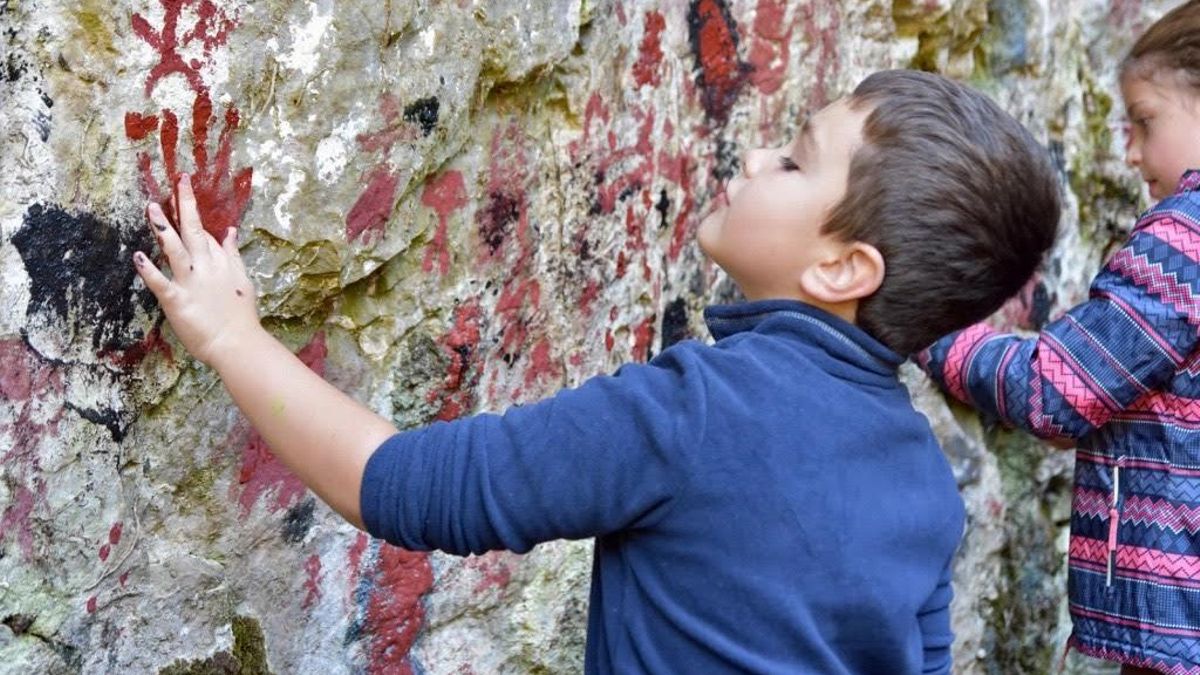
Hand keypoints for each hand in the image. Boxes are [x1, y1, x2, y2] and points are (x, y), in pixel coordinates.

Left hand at [133, 173, 261, 366]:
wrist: (238, 344)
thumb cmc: (241, 317)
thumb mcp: (243, 280)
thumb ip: (232, 255)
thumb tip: (230, 231)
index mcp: (222, 264)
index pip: (207, 234)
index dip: (195, 213)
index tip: (184, 191)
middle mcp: (206, 268)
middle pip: (194, 231)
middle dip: (185, 205)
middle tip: (178, 182)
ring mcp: (191, 283)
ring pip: (175, 249)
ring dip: (163, 228)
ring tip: (151, 207)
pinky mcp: (177, 301)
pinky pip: (160, 283)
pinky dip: (148, 271)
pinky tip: (137, 256)